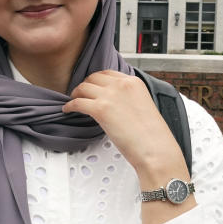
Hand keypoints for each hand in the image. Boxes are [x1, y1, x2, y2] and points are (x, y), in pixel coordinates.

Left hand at [63, 70, 194, 223]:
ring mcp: (110, 96)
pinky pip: (77, 102)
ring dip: (75, 94)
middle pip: (93, 78)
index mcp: (134, 82)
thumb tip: (114, 104)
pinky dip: (70, 106)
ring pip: (83, 88)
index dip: (96, 80)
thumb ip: (128, 99)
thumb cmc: (152, 136)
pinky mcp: (101, 110)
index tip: (91, 86)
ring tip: (73, 101)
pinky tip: (68, 110)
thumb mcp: (143, 107)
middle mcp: (121, 85)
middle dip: (85, 85)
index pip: (108, 74)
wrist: (155, 149)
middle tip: (80, 94)